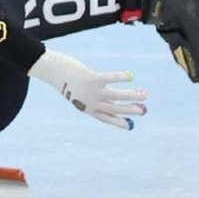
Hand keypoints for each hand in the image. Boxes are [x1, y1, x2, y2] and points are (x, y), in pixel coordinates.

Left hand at [27, 49, 146, 129]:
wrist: (54, 72)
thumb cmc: (68, 82)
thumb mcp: (80, 93)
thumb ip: (96, 96)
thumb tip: (115, 97)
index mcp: (87, 108)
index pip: (106, 118)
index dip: (118, 122)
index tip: (130, 125)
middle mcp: (91, 103)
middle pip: (115, 109)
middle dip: (130, 110)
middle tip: (143, 110)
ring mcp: (92, 92)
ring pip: (116, 96)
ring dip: (131, 96)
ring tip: (144, 95)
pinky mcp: (93, 79)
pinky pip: (111, 79)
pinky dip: (121, 78)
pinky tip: (130, 76)